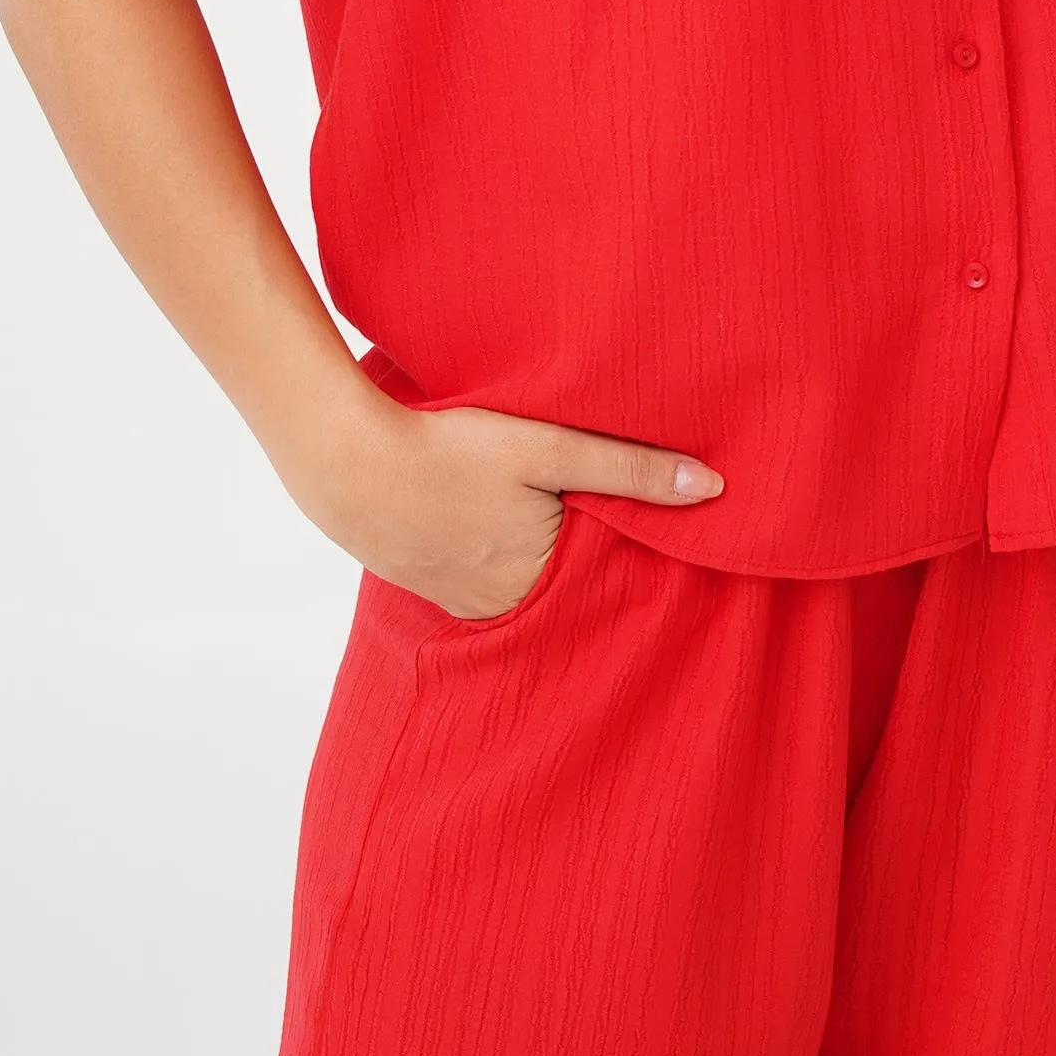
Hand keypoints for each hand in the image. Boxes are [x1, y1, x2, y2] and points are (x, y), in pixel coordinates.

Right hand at [317, 391, 726, 621]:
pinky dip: (494, 550)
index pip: (610, 573)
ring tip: (536, 509)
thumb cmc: (449, 451)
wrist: (342, 461)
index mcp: (540, 583)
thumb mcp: (547, 449)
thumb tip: (713, 488)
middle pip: (565, 579)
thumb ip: (629, 468)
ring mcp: (459, 600)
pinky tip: (487, 515)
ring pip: (522, 578)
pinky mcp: (427, 582)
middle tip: (588, 508)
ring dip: (536, 550)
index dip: (629, 546)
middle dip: (583, 551)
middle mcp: (502, 607)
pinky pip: (481, 574)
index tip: (649, 522)